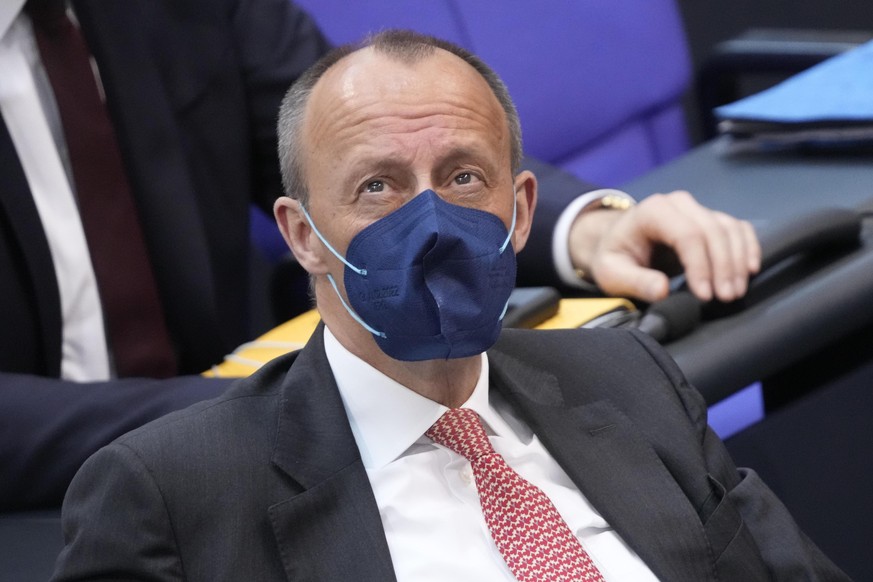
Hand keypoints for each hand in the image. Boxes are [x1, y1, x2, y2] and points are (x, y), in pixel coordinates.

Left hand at [569, 191, 760, 302]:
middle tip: (726, 298)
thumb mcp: (611, 273)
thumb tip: (662, 290)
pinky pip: (738, 228)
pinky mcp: (711, 219)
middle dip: (723, 266)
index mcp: (653, 210)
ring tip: (735, 292)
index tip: (704, 295)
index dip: (701, 265)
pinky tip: (750, 270)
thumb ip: (635, 281)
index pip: (687, 234)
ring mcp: (698, 209)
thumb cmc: (614, 256)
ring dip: (738, 262)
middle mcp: (679, 203)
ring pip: (729, 229)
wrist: (618, 242)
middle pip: (713, 231)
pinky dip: (747, 248)